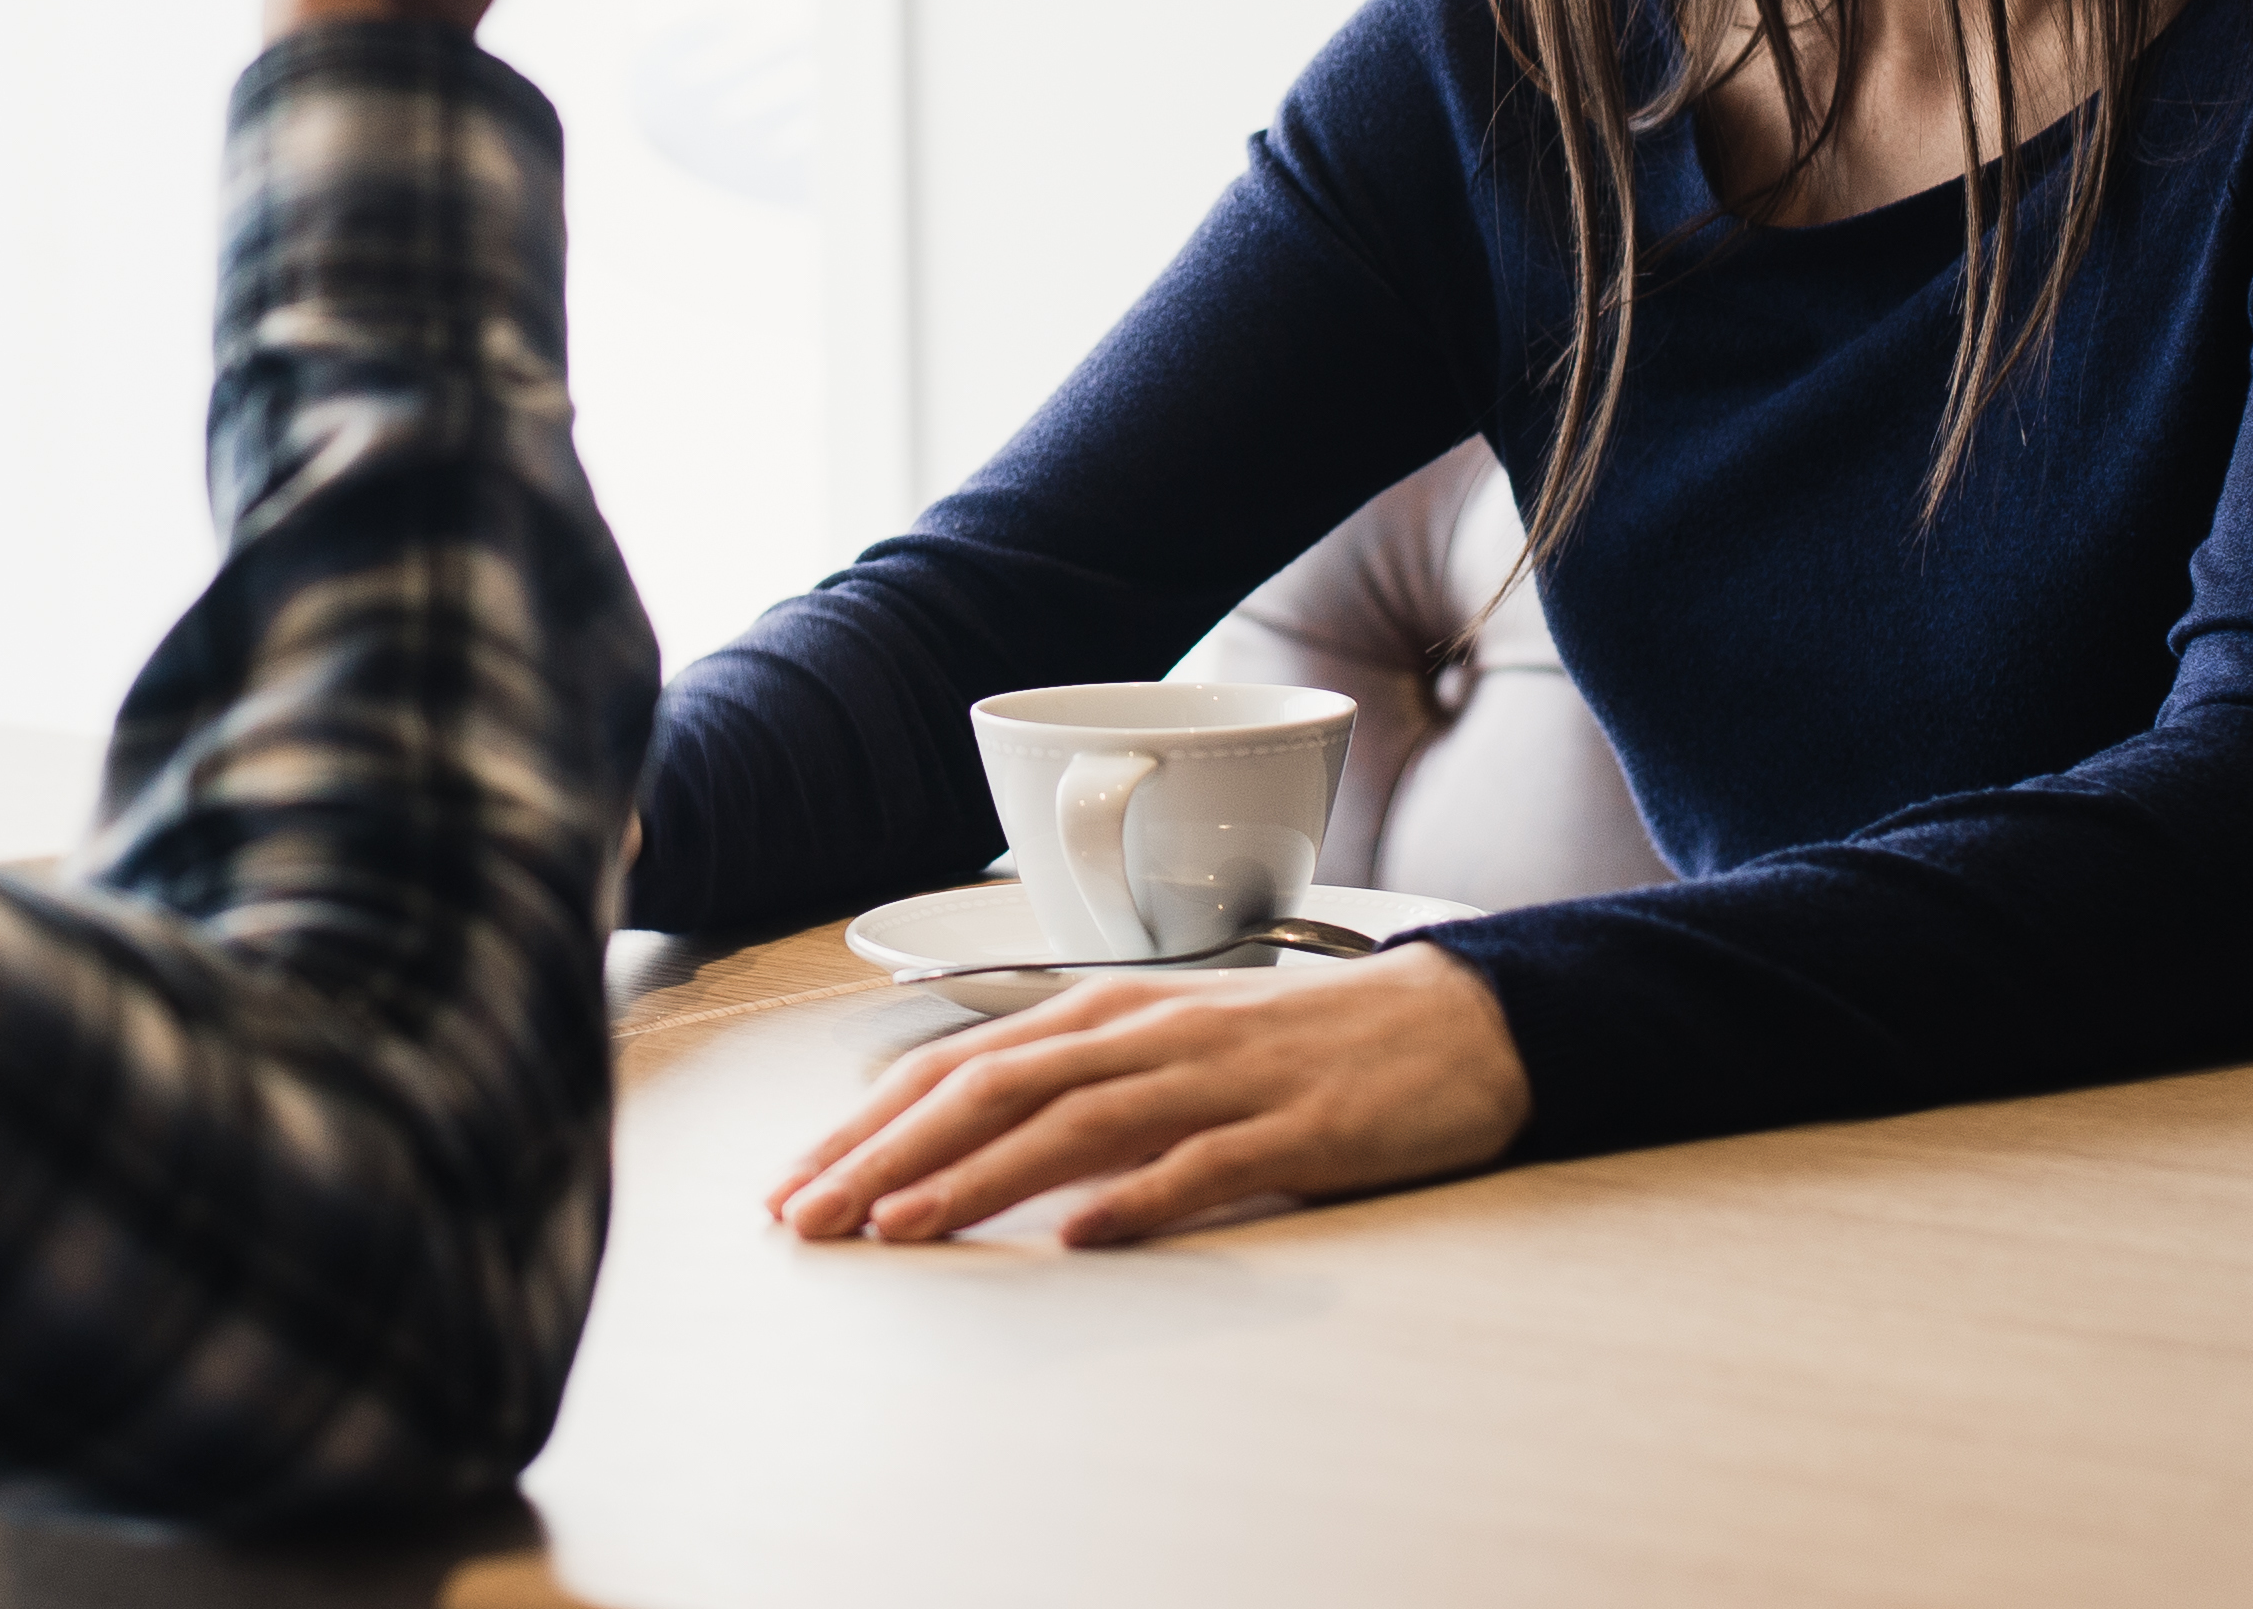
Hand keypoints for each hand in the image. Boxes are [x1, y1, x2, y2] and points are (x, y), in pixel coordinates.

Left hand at [768, 942, 1530, 1247]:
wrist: (1454, 1022)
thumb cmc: (1298, 1047)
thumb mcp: (1169, 1047)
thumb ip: (1076, 1082)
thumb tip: (961, 1131)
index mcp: (1109, 1015)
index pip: (960, 1064)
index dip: (870, 1123)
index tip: (798, 1179)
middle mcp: (1148, 1035)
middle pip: (993, 1089)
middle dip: (888, 1156)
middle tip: (810, 1216)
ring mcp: (1221, 1079)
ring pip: (1075, 1123)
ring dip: (977, 1178)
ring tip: (901, 1227)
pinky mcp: (1294, 1129)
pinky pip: (1203, 1166)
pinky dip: (1134, 1199)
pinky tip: (1078, 1236)